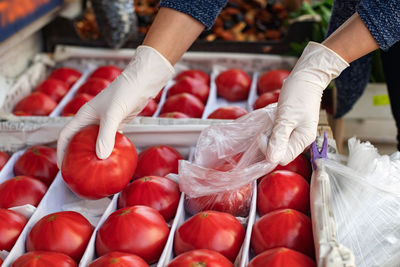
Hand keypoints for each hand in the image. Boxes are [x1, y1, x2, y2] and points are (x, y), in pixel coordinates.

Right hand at [57, 46, 174, 167]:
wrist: (141, 82)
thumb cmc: (125, 92)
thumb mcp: (113, 114)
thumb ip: (106, 135)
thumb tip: (100, 156)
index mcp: (84, 115)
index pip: (66, 136)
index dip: (61, 152)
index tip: (63, 167)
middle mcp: (92, 119)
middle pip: (79, 141)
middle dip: (76, 156)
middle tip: (78, 172)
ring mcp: (104, 121)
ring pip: (95, 141)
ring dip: (94, 154)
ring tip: (95, 169)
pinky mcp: (117, 123)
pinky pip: (110, 140)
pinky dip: (110, 149)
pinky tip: (114, 159)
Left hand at [266, 42, 348, 164]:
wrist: (306, 78)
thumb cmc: (298, 94)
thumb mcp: (286, 117)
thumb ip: (279, 139)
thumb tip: (272, 160)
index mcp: (303, 140)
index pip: (281, 158)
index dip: (269, 149)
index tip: (264, 134)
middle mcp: (300, 140)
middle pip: (278, 152)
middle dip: (269, 140)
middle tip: (269, 124)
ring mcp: (296, 134)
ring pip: (276, 143)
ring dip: (270, 133)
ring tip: (273, 119)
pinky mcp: (291, 127)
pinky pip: (278, 134)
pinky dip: (272, 128)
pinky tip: (274, 118)